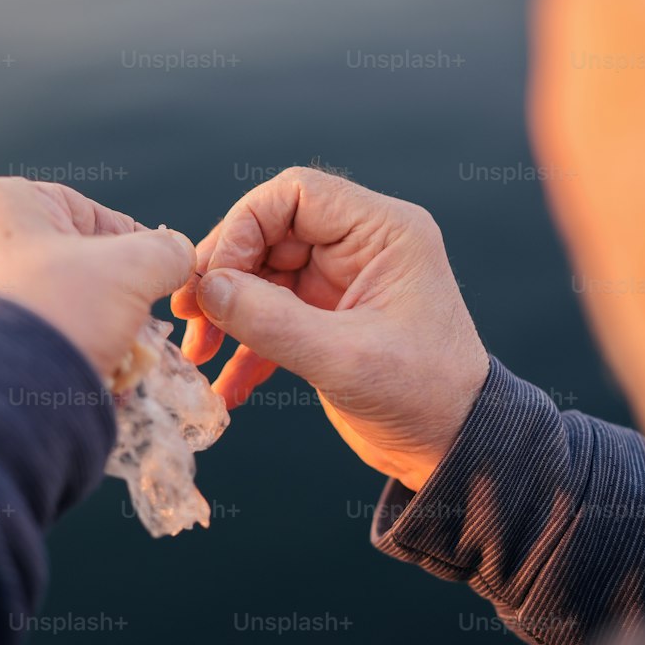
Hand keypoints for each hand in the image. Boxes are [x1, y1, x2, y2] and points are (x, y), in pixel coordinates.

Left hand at [0, 178, 194, 380]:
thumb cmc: (56, 314)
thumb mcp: (128, 271)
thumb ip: (165, 251)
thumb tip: (180, 253)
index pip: (88, 213)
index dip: (133, 245)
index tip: (157, 278)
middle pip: (67, 259)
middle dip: (108, 296)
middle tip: (136, 324)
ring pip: (46, 299)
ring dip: (87, 326)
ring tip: (114, 357)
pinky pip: (20, 333)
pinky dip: (54, 348)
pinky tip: (82, 373)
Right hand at [171, 168, 488, 490]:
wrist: (455, 450)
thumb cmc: (424, 398)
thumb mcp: (345, 360)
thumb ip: (271, 321)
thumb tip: (207, 289)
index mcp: (383, 232)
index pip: (296, 194)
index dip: (244, 226)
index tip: (215, 277)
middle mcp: (361, 246)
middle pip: (269, 232)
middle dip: (225, 275)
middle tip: (190, 318)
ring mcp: (341, 282)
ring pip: (261, 274)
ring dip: (226, 313)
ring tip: (198, 356)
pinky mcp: (327, 318)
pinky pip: (271, 312)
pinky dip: (245, 345)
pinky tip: (228, 385)